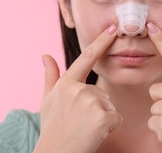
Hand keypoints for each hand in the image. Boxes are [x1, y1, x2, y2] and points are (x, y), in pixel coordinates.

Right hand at [34, 25, 122, 152]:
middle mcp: (78, 89)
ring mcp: (90, 102)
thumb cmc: (53, 127)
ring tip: (85, 127)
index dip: (101, 42)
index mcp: (66, 83)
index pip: (86, 58)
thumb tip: (45, 55)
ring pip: (109, 105)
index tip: (112, 28)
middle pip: (101, 93)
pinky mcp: (102, 117)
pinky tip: (95, 133)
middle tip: (80, 121)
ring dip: (102, 117)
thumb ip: (50, 76)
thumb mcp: (48, 100)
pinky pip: (116, 117)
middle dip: (96, 107)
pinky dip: (110, 127)